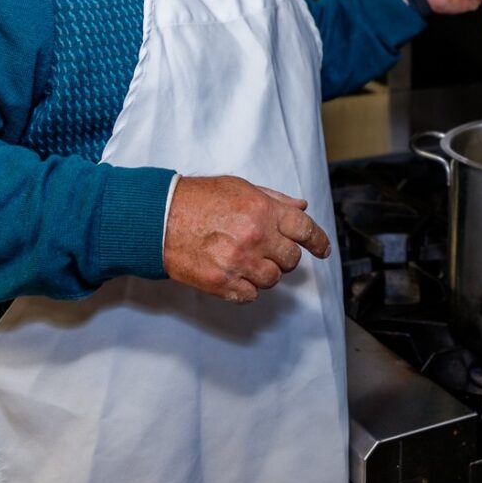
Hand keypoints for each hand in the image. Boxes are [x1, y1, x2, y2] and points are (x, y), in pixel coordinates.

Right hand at [163, 175, 330, 302]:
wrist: (158, 218)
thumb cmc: (198, 199)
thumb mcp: (240, 188)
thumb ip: (274, 199)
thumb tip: (300, 208)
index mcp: (263, 211)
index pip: (305, 229)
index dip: (318, 241)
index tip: (323, 249)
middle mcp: (255, 237)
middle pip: (291, 259)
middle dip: (285, 256)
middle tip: (270, 250)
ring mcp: (239, 262)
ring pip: (273, 279)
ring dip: (266, 272)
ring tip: (247, 260)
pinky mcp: (222, 283)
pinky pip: (250, 295)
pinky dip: (247, 288)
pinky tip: (236, 274)